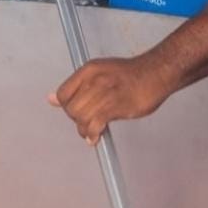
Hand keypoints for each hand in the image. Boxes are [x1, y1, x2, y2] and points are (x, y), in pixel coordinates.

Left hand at [49, 55, 175, 144]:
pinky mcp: (116, 105)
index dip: (66, 107)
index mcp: (88, 70)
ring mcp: (105, 92)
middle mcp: (94, 80)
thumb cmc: (129, 74)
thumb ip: (75, 86)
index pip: (63, 94)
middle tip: (86, 123)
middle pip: (71, 108)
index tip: (76, 112)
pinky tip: (95, 137)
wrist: (156, 72)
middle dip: (76, 120)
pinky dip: (92, 134)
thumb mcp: (98, 72)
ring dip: (84, 129)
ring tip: (91, 132)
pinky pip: (95, 124)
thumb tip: (51, 100)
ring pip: (82, 118)